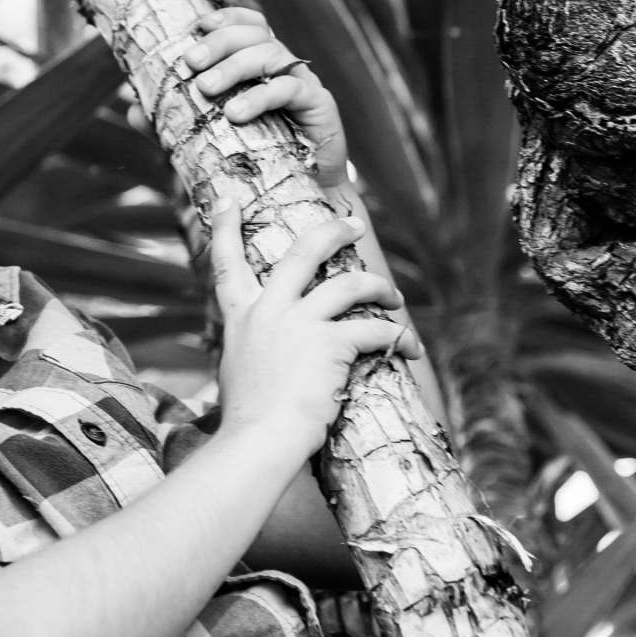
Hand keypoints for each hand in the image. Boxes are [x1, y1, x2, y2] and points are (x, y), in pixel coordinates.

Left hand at [184, 7, 349, 188]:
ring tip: (206, 89)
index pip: (249, 24)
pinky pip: (291, 89)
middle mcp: (283, 66)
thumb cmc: (258, 154)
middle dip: (220, 42)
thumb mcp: (212, 134)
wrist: (305, 189)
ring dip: (234, 67)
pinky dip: (261, 97)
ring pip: (271, 55)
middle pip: (255, 34)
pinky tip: (237, 113)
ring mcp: (302, 82)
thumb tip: (132, 110)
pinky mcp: (319, 104)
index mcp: (261, 63)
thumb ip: (174, 120)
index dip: (226, 18)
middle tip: (191, 62)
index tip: (197, 27)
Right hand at [210, 193, 409, 461]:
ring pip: (350, 283)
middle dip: (333, 231)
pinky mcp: (331, 344)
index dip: (225, 225)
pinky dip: (399, 337)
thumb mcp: (237, 370)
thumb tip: (261, 351)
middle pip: (304, 251)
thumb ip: (252, 348)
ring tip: (395, 296)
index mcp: (240, 316)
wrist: (258, 440)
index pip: (226, 261)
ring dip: (380, 286)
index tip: (227, 196)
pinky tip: (410, 347)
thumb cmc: (247, 420)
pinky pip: (375, 329)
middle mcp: (268, 310)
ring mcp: (300, 323)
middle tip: (353, 224)